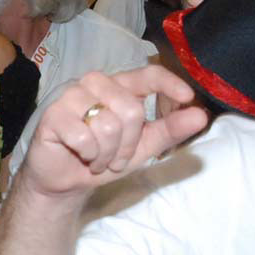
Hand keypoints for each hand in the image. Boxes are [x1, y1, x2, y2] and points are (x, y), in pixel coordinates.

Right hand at [20, 66, 206, 198]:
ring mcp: (71, 96)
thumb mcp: (143, 147)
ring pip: (107, 125)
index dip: (168, 83)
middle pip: (130, 109)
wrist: (65, 180)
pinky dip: (89, 155)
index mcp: (119, 87)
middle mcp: (95, 84)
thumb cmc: (103, 157)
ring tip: (98, 159)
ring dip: (107, 154)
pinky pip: (83, 137)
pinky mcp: (53, 115)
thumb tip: (200, 116)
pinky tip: (82, 156)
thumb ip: (169, 130)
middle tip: (115, 158)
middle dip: (128, 144)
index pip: (147, 74)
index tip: (187, 98)